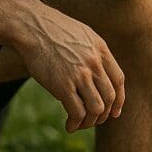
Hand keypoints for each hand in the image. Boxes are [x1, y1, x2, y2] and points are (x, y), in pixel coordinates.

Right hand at [17, 1, 124, 131]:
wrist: (32, 26)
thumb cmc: (52, 30)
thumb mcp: (81, 34)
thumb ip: (93, 52)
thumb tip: (98, 74)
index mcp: (100, 49)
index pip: (119, 80)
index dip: (119, 100)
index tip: (114, 112)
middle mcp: (94, 62)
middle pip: (110, 97)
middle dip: (104, 114)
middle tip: (93, 120)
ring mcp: (80, 74)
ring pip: (97, 108)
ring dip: (90, 122)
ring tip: (80, 124)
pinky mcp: (63, 85)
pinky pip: (77, 112)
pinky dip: (75, 123)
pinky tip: (69, 125)